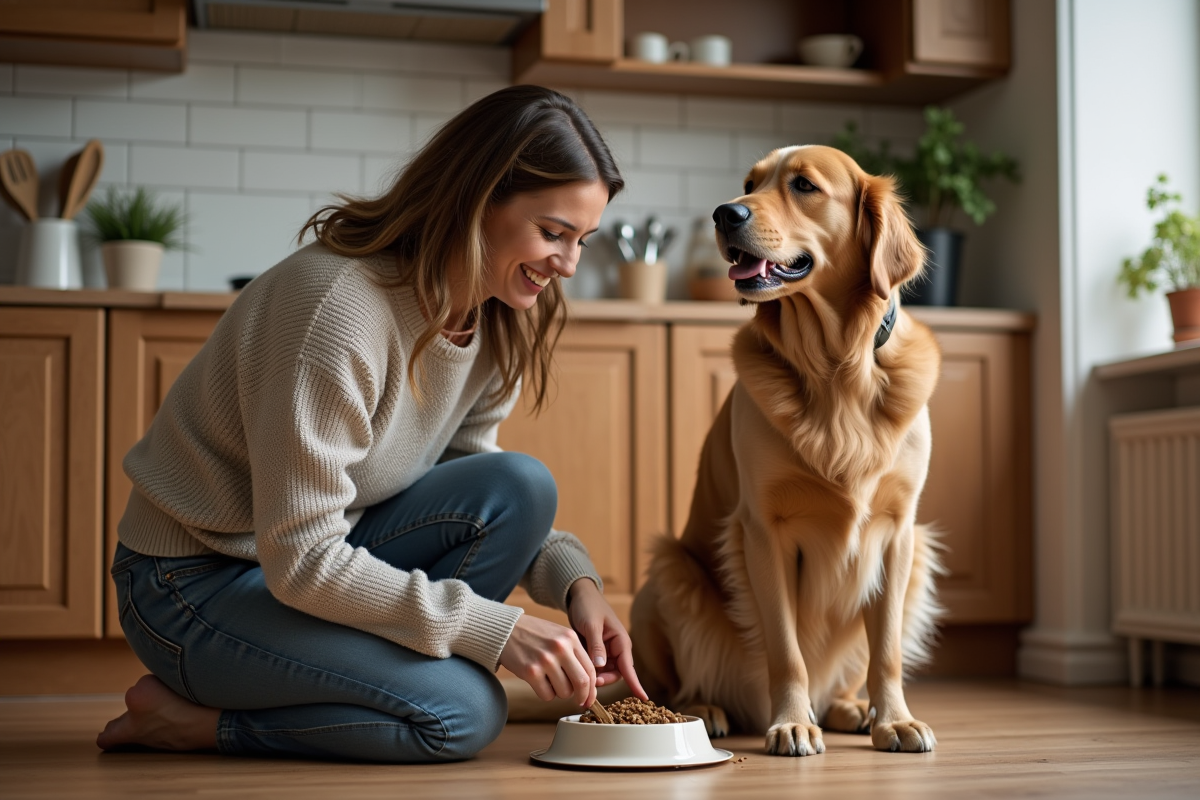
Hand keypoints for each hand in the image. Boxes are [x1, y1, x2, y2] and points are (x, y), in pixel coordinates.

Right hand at [500, 614, 597, 708]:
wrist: (506, 630)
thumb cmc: (535, 635)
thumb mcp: (559, 635)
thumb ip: (574, 654)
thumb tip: (589, 683)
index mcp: (571, 638)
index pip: (590, 669)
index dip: (592, 688)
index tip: (590, 698)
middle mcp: (560, 648)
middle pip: (582, 682)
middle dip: (583, 696)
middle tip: (580, 702)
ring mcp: (545, 660)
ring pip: (564, 692)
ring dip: (560, 693)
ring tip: (550, 681)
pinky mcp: (531, 671)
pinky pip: (547, 695)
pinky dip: (545, 694)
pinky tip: (539, 682)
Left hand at [566, 578, 647, 699]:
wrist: (578, 596)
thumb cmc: (588, 606)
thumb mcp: (591, 625)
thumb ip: (596, 645)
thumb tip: (601, 666)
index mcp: (621, 641)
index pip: (629, 667)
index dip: (636, 683)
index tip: (643, 698)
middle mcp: (616, 649)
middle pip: (615, 674)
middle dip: (604, 680)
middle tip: (590, 681)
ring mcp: (606, 651)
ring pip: (604, 673)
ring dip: (595, 676)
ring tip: (581, 675)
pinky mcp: (595, 652)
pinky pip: (595, 667)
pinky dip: (589, 671)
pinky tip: (578, 670)